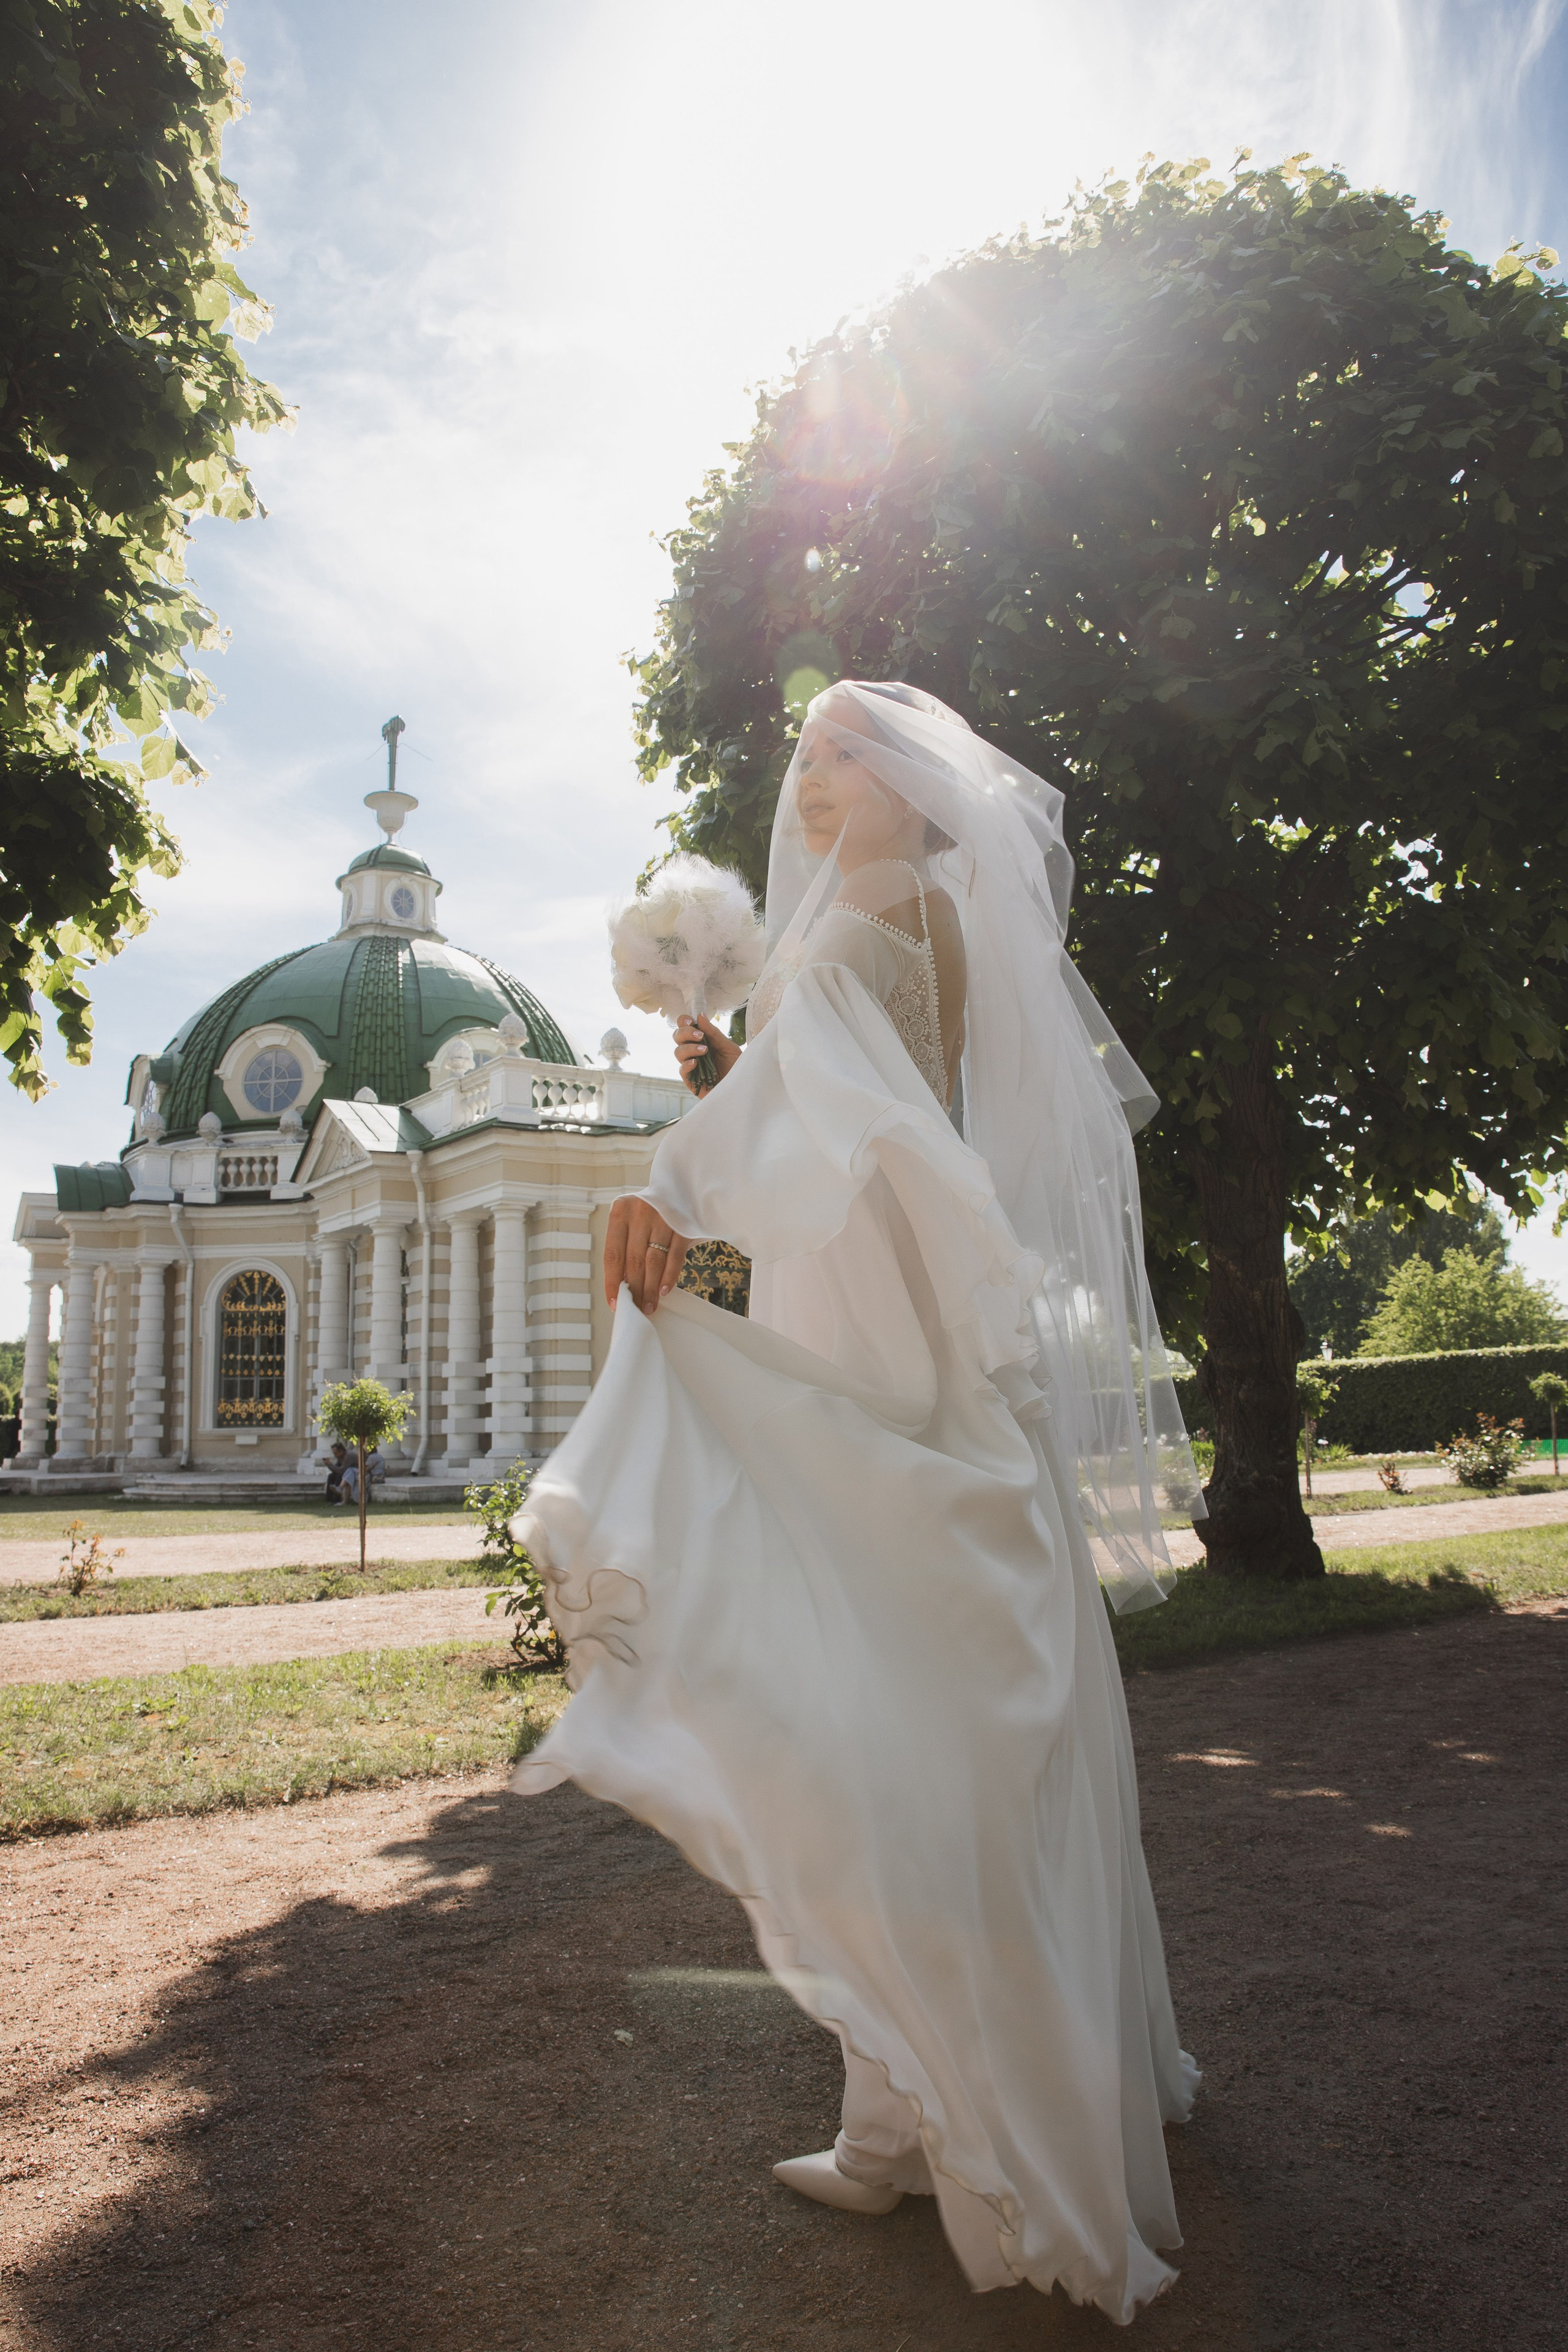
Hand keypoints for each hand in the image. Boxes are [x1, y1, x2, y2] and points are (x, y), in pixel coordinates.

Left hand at [604, 1195, 689, 1312]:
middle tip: (635, 1310)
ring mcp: (663, 1218)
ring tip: (649, 1306)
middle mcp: (640, 1213)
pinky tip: (664, 1291)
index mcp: (620, 1212)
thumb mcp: (628, 1220)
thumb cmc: (645, 1212)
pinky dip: (669, 1276)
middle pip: (634, 1261)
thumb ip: (623, 1247)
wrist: (676, 1186)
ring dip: (651, 1288)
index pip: (613, 1254)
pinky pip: (675, 1256)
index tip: (615, 1304)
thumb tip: (622, 1287)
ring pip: (654, 1261)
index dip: (612, 1282)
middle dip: (635, 1290)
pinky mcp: (683, 1225)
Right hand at [675, 1013, 740, 1095]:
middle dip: (685, 1032)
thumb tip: (700, 1016)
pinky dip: (687, 1064)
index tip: (692, 1021)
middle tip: (700, 1036)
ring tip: (704, 1051)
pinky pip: (682, 1070)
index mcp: (701, 1040)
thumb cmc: (736, 1068)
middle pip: (677, 1036)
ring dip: (689, 1048)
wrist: (741, 1088)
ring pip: (678, 1052)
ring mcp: (690, 1065)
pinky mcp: (690, 1080)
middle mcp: (693, 1051)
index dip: (684, 1021)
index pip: (685, 1026)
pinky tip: (695, 1063)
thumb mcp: (729, 1048)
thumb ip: (714, 1033)